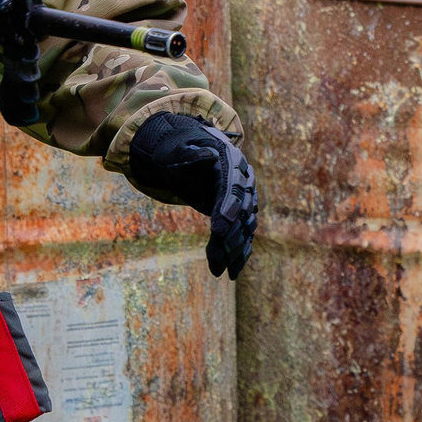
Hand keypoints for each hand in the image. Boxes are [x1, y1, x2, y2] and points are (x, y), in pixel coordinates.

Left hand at [126, 112, 257, 277]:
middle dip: (230, 237)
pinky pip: (243, 234)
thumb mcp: (176, 151)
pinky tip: (232, 271)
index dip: (228, 208)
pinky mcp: (239, 211)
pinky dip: (239, 253)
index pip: (233, 187)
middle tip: (217, 260)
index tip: (218, 230)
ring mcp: (245, 196)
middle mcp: (244, 179)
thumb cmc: (177, 150)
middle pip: (242, 211)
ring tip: (219, 270)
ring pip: (244, 227)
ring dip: (233, 250)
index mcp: (232, 161)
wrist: (187, 151)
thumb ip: (189, 155)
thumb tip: (208, 157)